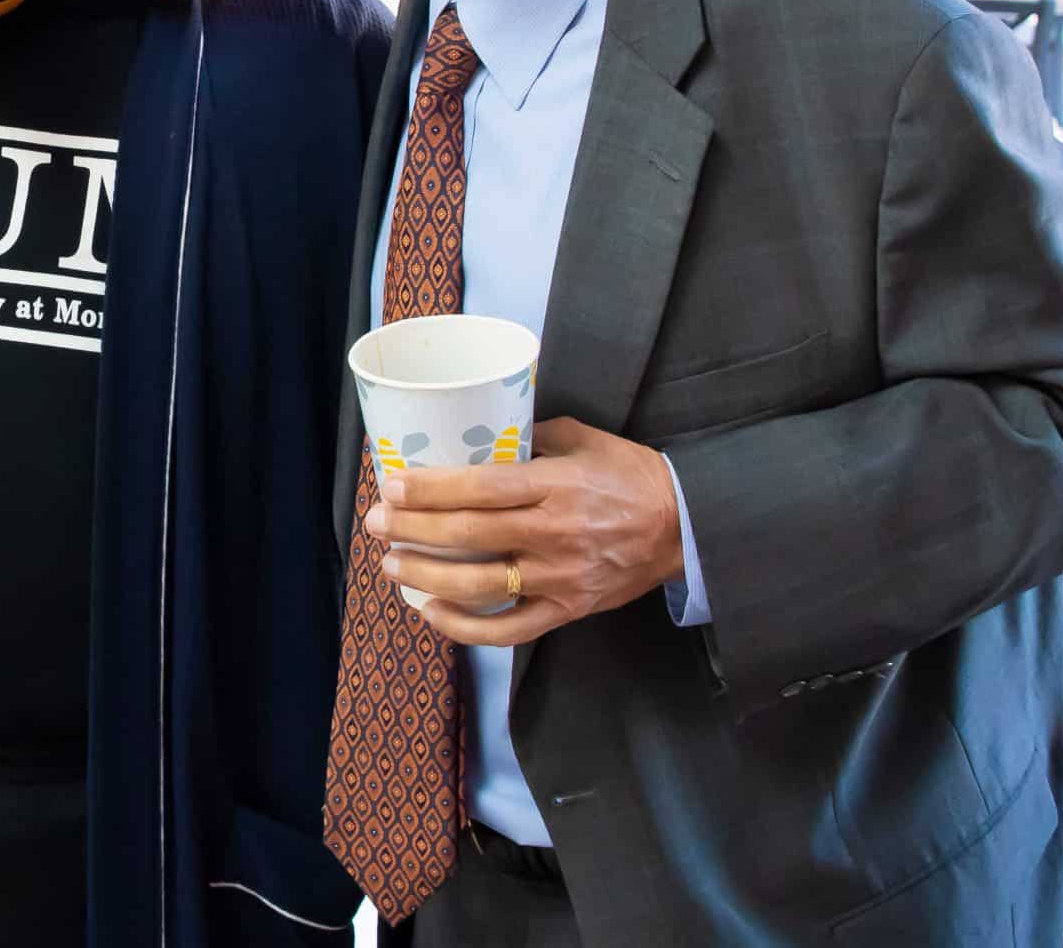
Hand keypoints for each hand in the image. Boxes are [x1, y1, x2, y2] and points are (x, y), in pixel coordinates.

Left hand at [366, 416, 684, 647]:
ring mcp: (560, 578)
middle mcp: (555, 533)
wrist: (686, 527)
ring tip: (392, 565)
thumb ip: (532, 436)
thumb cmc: (630, 475)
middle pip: (471, 536)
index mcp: (557, 485)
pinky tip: (432, 612)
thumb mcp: (584, 439)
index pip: (483, 488)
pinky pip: (510, 629)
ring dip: (428, 577)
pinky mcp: (567, 610)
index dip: (432, 490)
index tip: (392, 487)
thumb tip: (480, 433)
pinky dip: (466, 627)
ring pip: (482, 586)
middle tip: (375, 523)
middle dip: (414, 530)